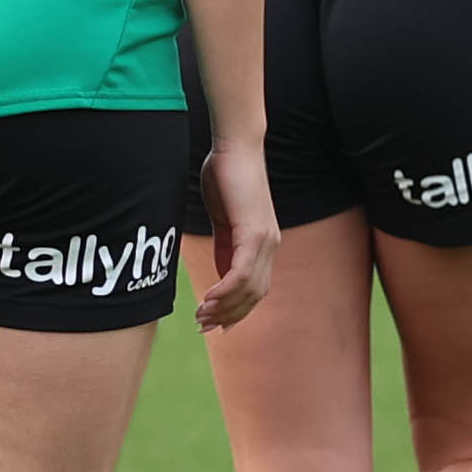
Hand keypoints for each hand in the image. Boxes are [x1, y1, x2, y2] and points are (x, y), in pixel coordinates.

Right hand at [192, 136, 278, 329]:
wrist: (235, 146)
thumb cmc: (225, 173)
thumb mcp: (223, 217)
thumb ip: (225, 244)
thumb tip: (221, 271)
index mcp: (264, 242)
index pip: (255, 288)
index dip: (236, 309)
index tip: (214, 323)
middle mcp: (270, 244)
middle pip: (255, 295)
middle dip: (229, 315)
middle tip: (203, 326)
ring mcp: (265, 239)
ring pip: (250, 288)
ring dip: (224, 307)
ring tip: (202, 316)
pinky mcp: (254, 232)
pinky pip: (241, 272)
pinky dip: (225, 290)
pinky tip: (208, 298)